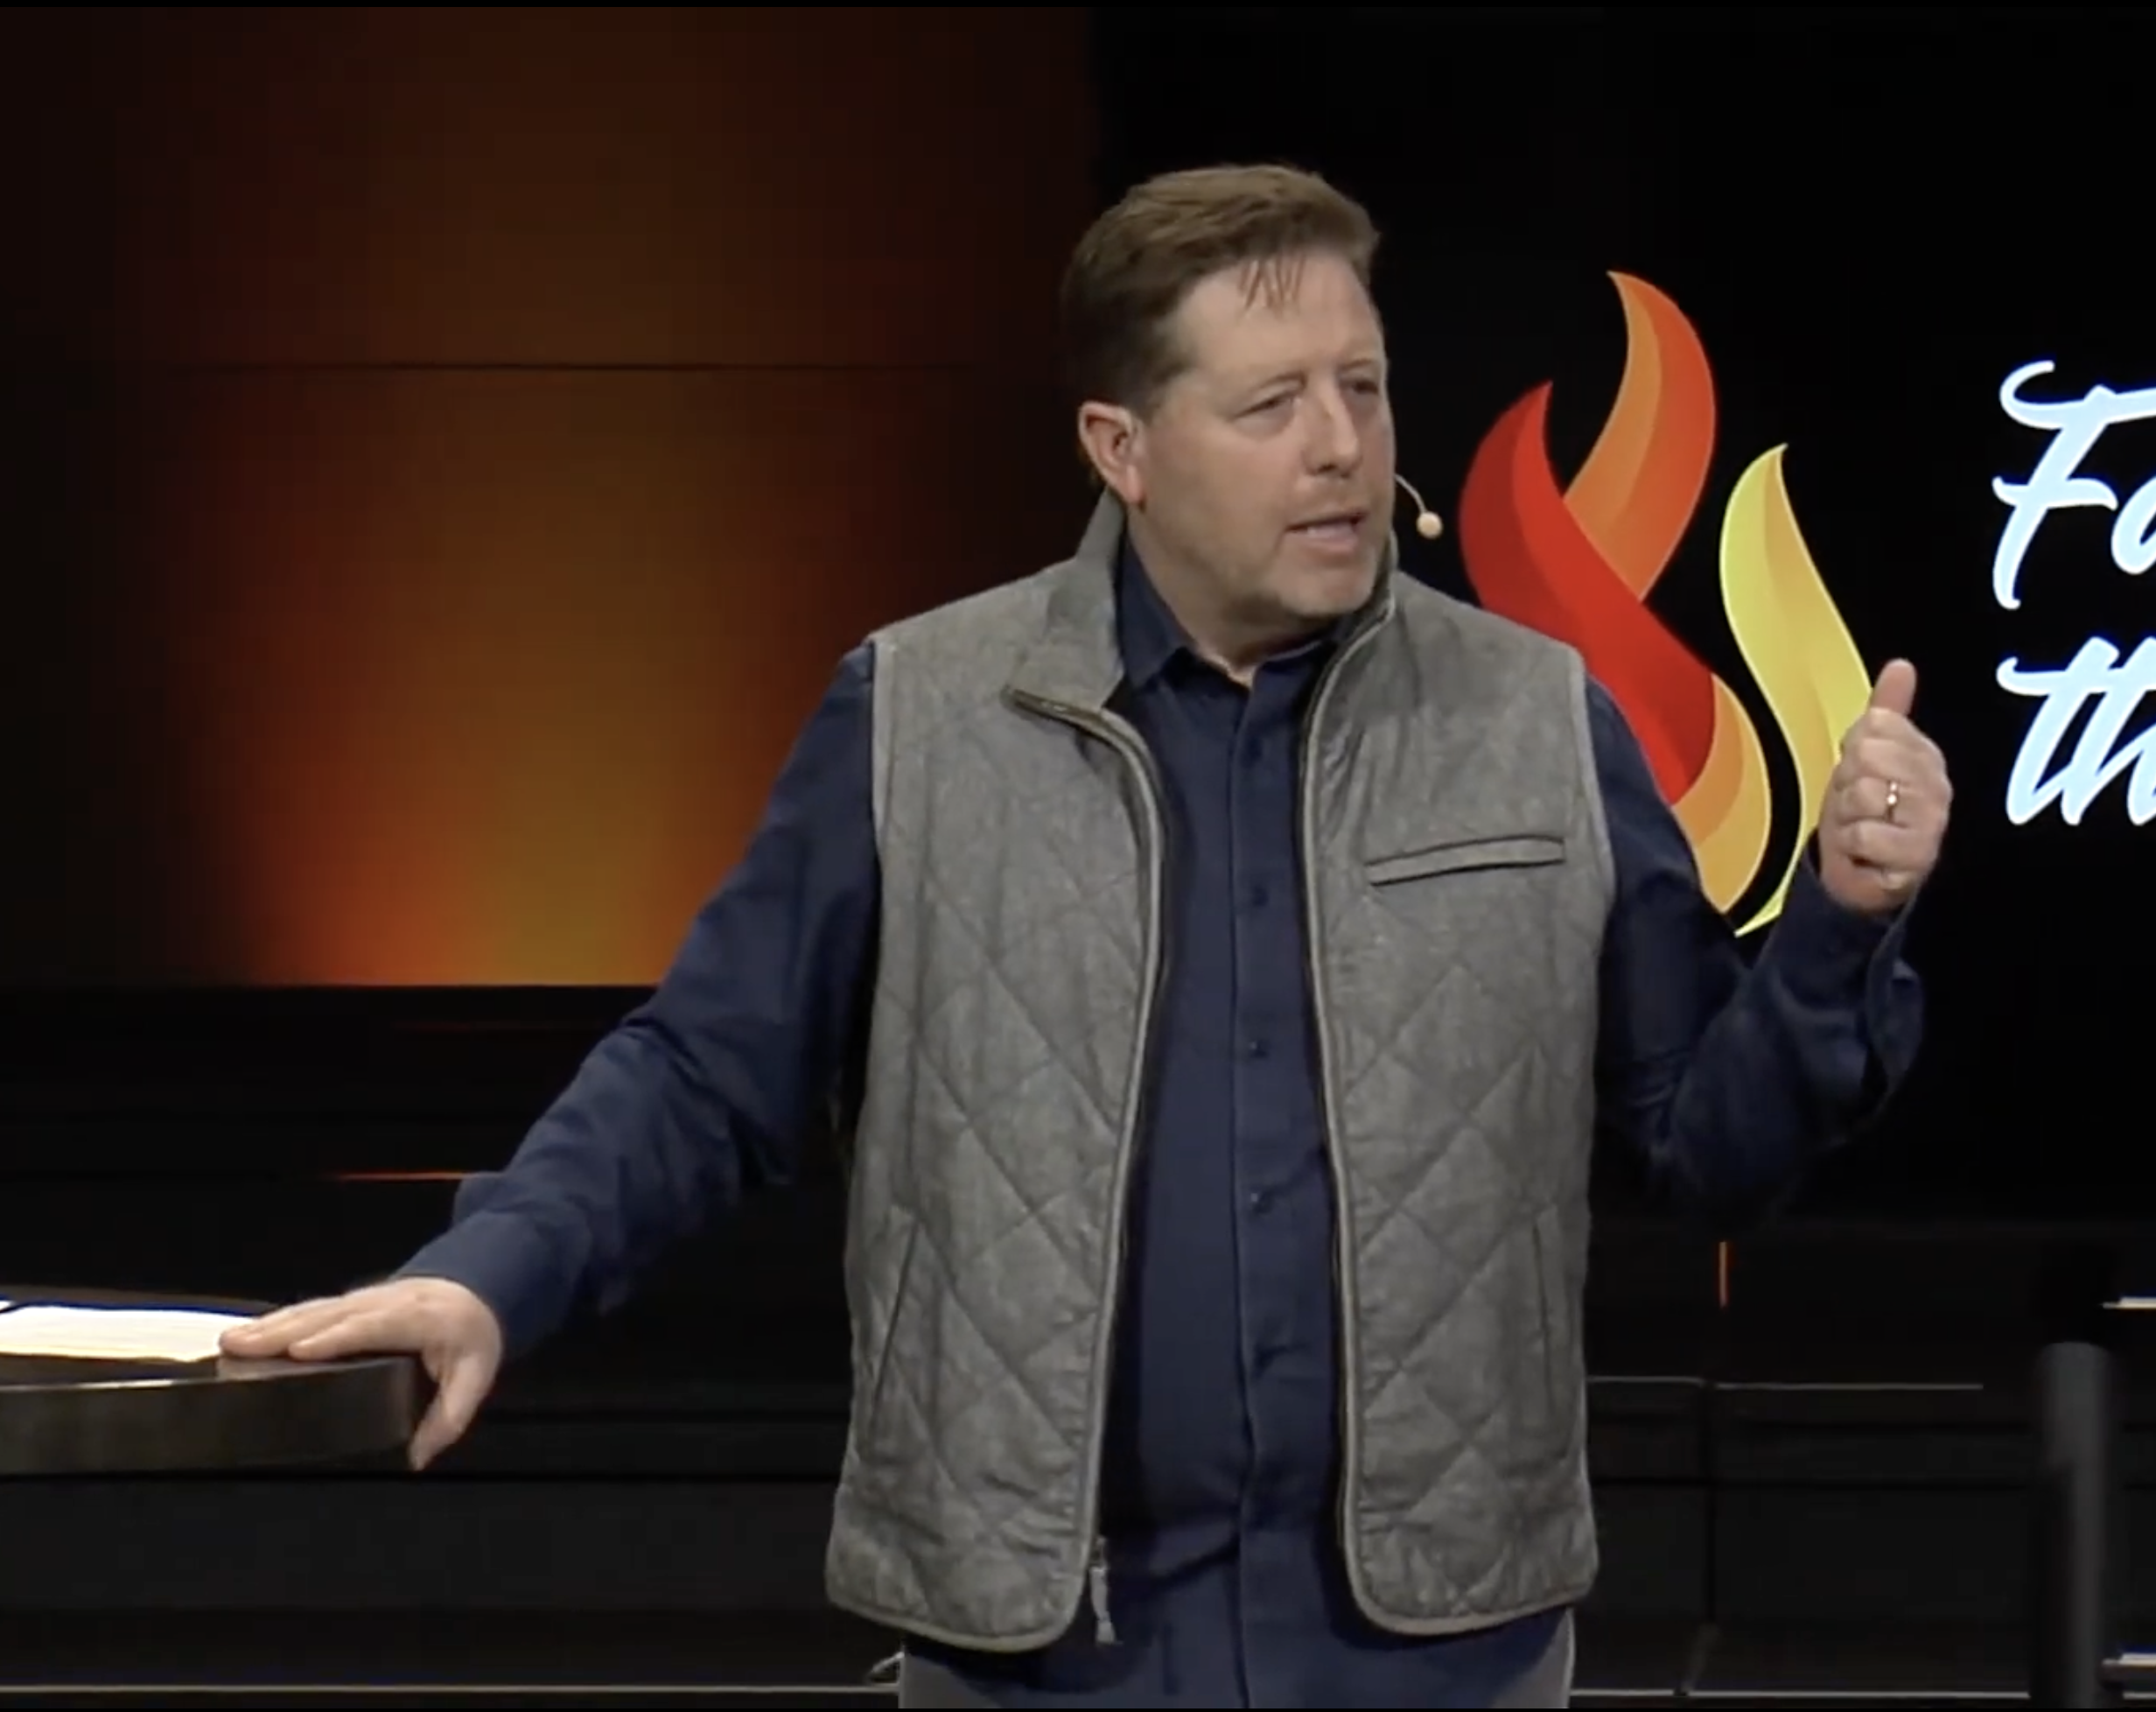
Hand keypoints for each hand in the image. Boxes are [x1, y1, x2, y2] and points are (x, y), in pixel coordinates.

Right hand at [218, 1277, 503, 1469]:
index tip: (299, 1350)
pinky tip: (249, 1333)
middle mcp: (382, 1303)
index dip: (334, 1337)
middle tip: (240, 1346)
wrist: (478, 1289)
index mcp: (414, 1319)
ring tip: (231, 1341)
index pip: (369, 1327)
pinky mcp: (350, 1302)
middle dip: (282, 1332)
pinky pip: (311, 1309)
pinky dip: (279, 1320)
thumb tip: (419, 1458)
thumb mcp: (476, 1375)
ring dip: (270, 1325)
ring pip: (312, 1310)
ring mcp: (363, 1299)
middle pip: (327, 1316)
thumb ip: (450, 1416)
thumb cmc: (472, 1335)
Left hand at [1817, 658, 1950, 916]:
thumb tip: (1902, 665)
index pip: (1877, 724)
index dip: (1853, 751)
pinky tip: (1865, 853)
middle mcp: (1936, 785)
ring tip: (1861, 827)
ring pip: (1864, 793)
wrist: (1861, 874)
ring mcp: (1931, 821)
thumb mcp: (1866, 758)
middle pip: (1869, 755)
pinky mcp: (1918, 856)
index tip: (1859, 773)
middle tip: (1857, 806)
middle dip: (1847, 784)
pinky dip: (1852, 847)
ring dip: (1847, 816)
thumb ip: (1886, 711)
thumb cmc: (1864, 814)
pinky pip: (1863, 834)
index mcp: (1924, 754)